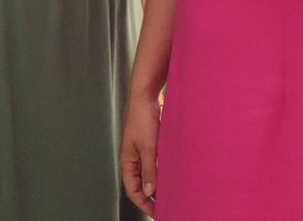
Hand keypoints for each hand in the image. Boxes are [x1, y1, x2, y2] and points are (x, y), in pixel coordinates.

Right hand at [120, 91, 161, 215]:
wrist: (146, 93)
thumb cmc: (142, 117)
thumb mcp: (147, 146)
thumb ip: (149, 169)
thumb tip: (148, 191)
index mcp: (128, 160)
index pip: (132, 189)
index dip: (143, 203)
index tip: (156, 212)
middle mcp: (134, 156)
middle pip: (141, 183)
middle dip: (152, 197)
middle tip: (167, 206)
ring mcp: (143, 149)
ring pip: (150, 172)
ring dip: (159, 183)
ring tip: (173, 193)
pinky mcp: (152, 141)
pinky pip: (157, 161)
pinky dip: (164, 170)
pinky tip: (175, 173)